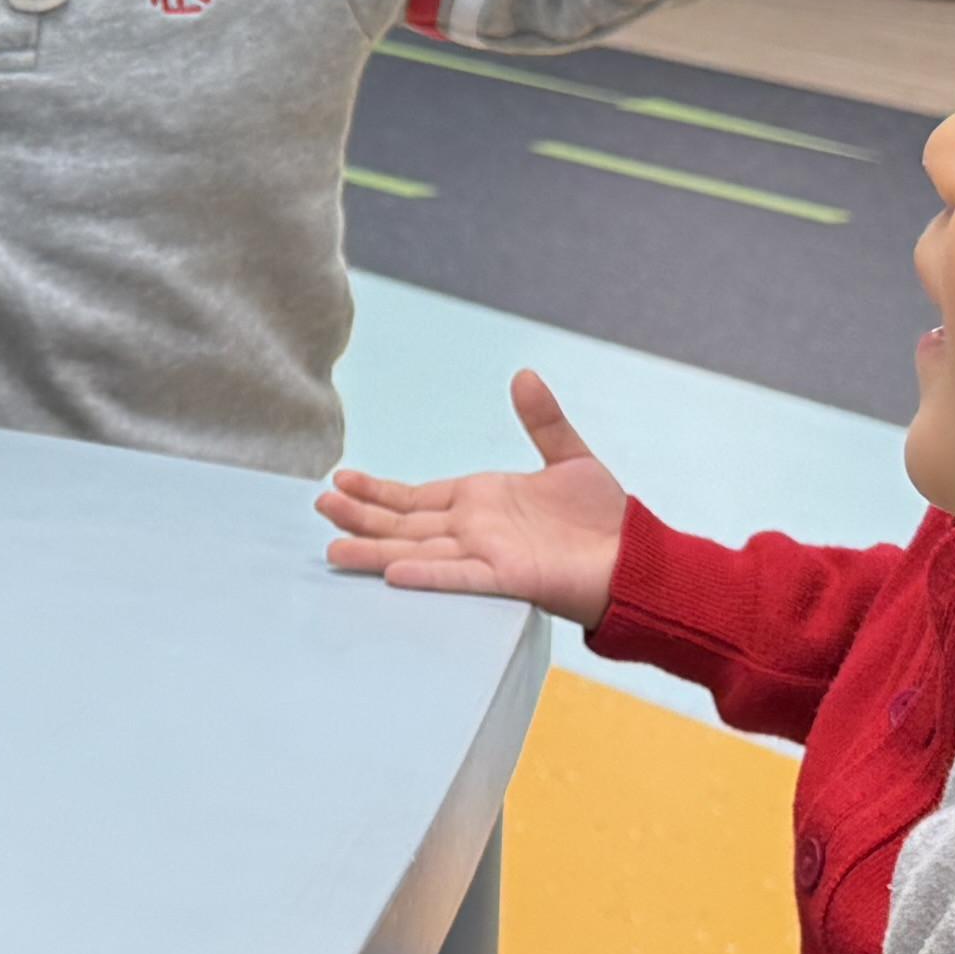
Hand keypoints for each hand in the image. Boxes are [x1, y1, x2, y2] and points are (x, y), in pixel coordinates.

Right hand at [317, 371, 632, 620]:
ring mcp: (487, 555)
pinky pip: (461, 576)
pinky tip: (393, 572)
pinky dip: (428, 574)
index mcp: (481, 502)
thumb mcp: (570, 457)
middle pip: (405, 524)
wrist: (636, 559)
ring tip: (333, 548)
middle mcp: (474, 530)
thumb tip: (524, 375)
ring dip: (376, 550)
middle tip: (318, 507)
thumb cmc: (604, 519)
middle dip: (361, 516)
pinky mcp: (508, 577)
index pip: (416, 497)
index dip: (377, 491)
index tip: (341, 480)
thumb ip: (542, 420)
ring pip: (418, 551)